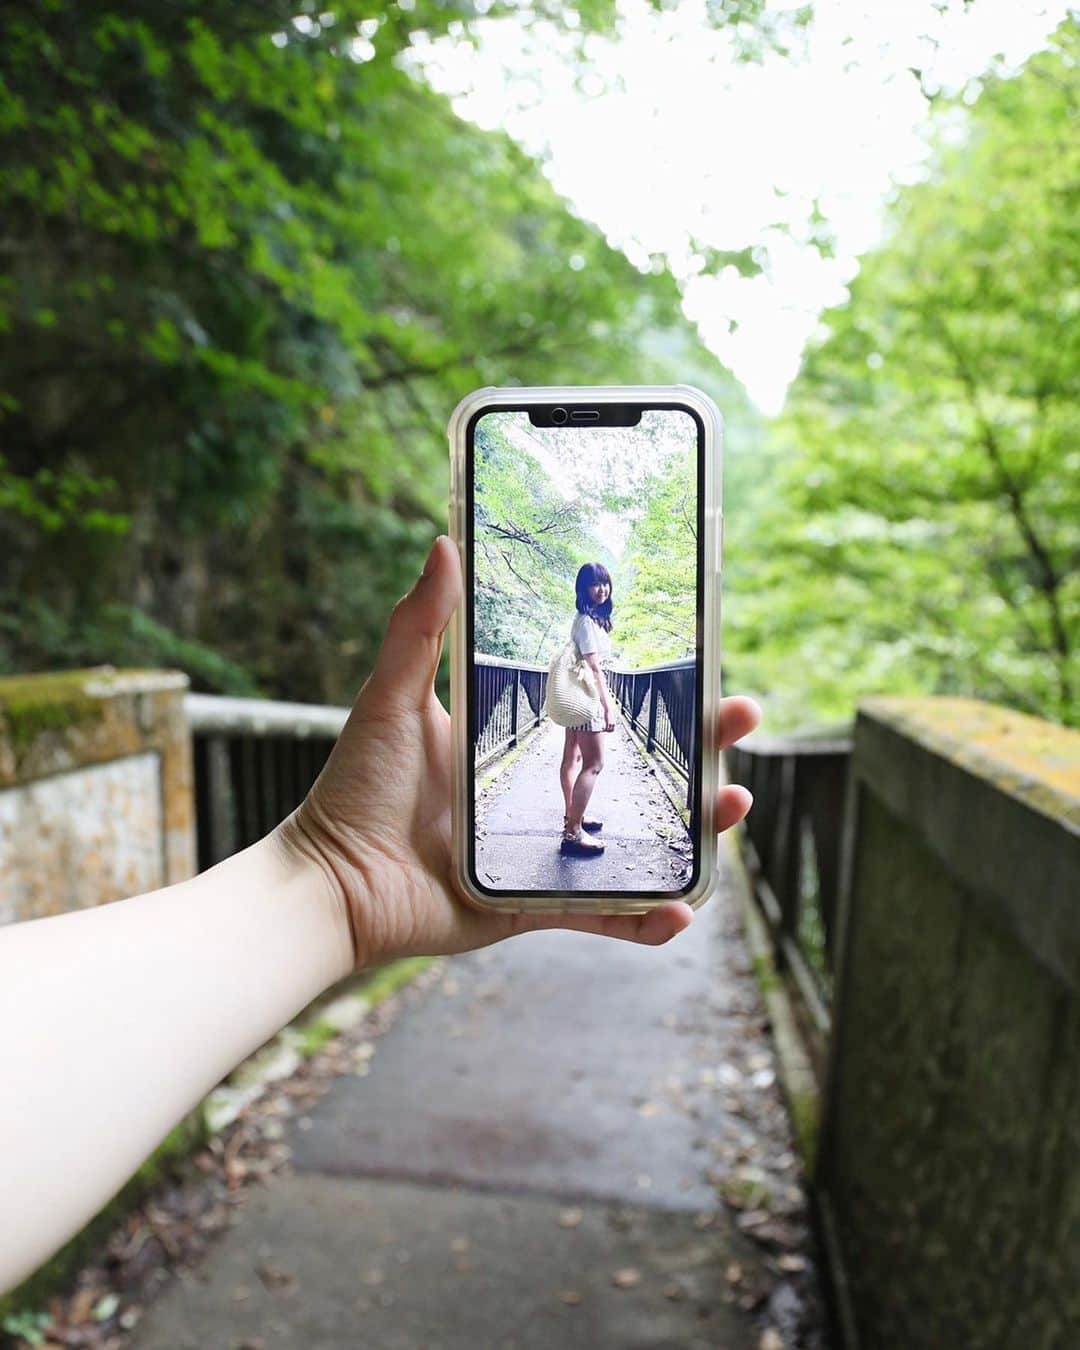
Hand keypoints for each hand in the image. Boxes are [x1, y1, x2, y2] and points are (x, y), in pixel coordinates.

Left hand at [274, 536, 760, 966]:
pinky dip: (645, 917)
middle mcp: (540, 791)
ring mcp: (544, 849)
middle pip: (639, 769)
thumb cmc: (357, 787)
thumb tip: (444, 544)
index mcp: (518, 740)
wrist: (331, 883)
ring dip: (696, 828)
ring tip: (735, 804)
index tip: (701, 661)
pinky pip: (602, 914)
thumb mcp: (393, 697)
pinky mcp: (535, 903)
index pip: (602, 708)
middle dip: (700, 748)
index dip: (656, 689)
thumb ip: (419, 628)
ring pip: (639, 839)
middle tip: (741, 720)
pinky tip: (683, 908)